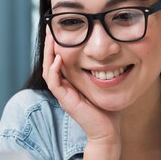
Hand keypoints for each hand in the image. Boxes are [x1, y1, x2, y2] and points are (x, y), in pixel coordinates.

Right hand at [42, 27, 120, 145]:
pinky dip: (54, 70)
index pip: (59, 60)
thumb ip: (103, 70)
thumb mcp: (105, 84)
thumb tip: (111, 52)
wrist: (107, 132)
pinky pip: (54, 83)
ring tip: (51, 38)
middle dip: (50, 44)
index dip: (57, 45)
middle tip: (50, 27)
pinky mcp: (65, 101)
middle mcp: (64, 87)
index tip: (60, 28)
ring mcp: (63, 94)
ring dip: (49, 54)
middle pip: (50, 62)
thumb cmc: (108, 110)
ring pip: (48, 70)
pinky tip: (59, 58)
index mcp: (71, 82)